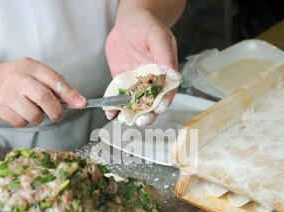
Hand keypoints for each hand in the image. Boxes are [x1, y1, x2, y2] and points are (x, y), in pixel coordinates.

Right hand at [0, 57, 85, 126]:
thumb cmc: (17, 78)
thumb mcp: (36, 73)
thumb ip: (58, 86)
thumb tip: (80, 101)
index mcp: (30, 66)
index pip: (54, 79)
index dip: (69, 93)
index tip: (81, 103)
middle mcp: (17, 78)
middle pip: (44, 98)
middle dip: (56, 111)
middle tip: (57, 115)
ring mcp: (6, 93)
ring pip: (34, 115)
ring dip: (39, 117)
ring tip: (33, 109)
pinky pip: (21, 122)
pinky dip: (25, 121)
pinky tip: (20, 112)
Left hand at [105, 9, 180, 125]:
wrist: (130, 20)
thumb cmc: (148, 25)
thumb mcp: (158, 36)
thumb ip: (165, 55)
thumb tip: (173, 74)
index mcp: (165, 74)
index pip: (167, 93)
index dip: (163, 103)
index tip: (157, 109)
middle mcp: (152, 82)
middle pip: (151, 104)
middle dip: (146, 115)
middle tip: (139, 120)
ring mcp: (136, 84)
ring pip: (134, 105)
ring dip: (129, 114)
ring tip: (121, 118)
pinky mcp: (122, 83)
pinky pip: (118, 97)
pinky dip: (114, 107)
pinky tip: (109, 112)